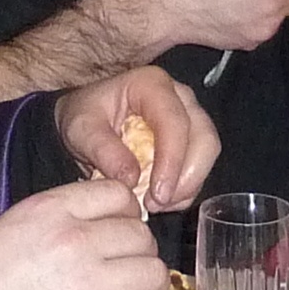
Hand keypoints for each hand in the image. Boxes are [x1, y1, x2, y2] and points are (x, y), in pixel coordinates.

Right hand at [0, 178, 178, 289]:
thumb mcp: (17, 222)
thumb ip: (61, 216)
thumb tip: (97, 223)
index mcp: (55, 208)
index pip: (120, 194)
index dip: (129, 214)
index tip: (123, 230)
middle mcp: (78, 239)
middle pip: (142, 236)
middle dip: (141, 253)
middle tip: (130, 269)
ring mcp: (88, 283)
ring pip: (153, 275)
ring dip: (150, 289)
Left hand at [51, 68, 218, 208]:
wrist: (87, 121)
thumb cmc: (85, 116)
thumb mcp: (81, 128)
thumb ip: (103, 150)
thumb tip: (131, 178)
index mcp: (151, 84)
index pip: (174, 121)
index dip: (172, 160)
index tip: (158, 193)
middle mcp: (179, 97)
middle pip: (204, 137)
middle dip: (187, 177)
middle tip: (158, 203)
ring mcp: (188, 117)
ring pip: (207, 153)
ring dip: (187, 186)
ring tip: (155, 204)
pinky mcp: (190, 139)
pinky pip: (200, 167)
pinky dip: (185, 190)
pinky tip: (161, 201)